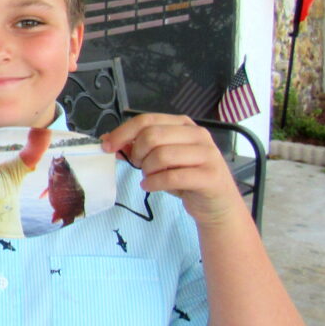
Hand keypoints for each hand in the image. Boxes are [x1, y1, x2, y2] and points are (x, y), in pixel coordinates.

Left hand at [101, 112, 243, 225]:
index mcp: (183, 125)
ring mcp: (207, 154)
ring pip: (161, 155)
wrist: (217, 205)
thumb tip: (108, 140)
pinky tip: (150, 186)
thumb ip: (138, 147)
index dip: (123, 132)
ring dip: (147, 170)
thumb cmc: (186, 179)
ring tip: (149, 177)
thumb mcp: (161, 160)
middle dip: (137, 153)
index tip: (107, 146)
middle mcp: (198, 135)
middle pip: (152, 136)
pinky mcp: (210, 176)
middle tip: (138, 166)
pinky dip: (154, 183)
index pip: (147, 120)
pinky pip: (172, 176)